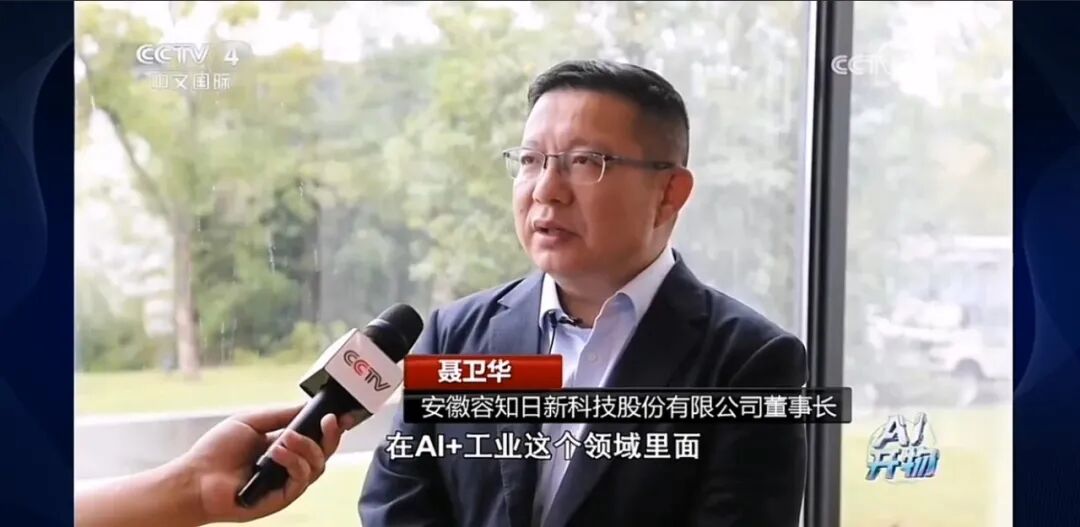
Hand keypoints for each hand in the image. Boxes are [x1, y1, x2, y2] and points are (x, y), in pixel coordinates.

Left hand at [175, 404, 358, 524]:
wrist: (195, 477)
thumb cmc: (216, 451)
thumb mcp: (251, 421)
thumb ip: (280, 414)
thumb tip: (306, 406)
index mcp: (284, 447)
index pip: (316, 438)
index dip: (332, 428)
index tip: (343, 414)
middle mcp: (289, 466)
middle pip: (324, 453)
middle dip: (331, 436)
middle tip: (327, 420)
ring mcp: (286, 484)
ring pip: (316, 467)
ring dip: (306, 448)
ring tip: (286, 438)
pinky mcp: (281, 499)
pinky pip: (300, 481)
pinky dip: (294, 463)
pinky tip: (278, 452)